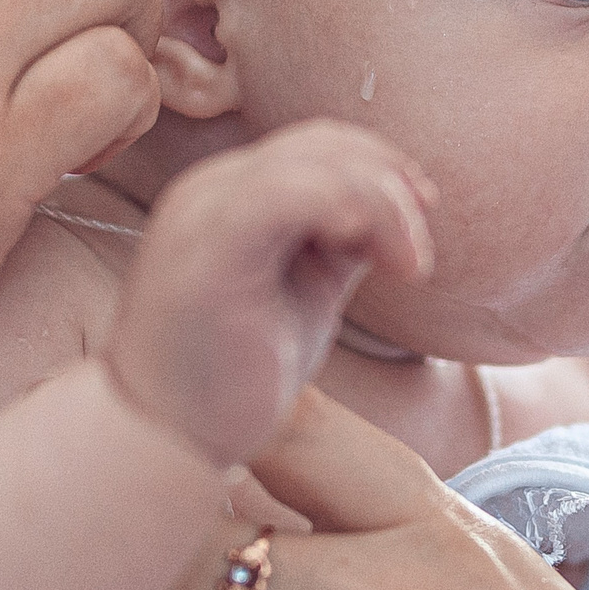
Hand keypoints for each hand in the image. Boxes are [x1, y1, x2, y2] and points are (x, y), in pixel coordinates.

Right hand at [102, 123, 434, 465]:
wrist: (163, 444)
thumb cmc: (231, 379)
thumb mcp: (305, 296)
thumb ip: (340, 246)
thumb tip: (400, 212)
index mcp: (229, 197)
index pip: (317, 146)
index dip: (382, 167)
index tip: (425, 214)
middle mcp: (210, 192)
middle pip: (321, 145)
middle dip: (391, 186)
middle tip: (418, 259)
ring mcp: (202, 216)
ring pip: (311, 163)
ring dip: (382, 206)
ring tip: (408, 268)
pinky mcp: (204, 251)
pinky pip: (280, 195)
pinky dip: (339, 204)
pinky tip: (369, 246)